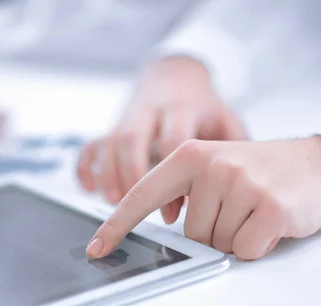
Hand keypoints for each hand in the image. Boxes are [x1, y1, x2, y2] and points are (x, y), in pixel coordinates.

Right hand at [77, 56, 246, 209]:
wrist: (175, 76)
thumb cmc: (204, 109)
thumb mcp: (226, 123)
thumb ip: (233, 153)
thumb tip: (234, 198)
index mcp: (182, 108)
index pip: (173, 144)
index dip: (173, 181)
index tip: (176, 213)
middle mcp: (151, 109)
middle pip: (133, 138)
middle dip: (132, 175)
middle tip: (138, 209)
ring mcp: (127, 116)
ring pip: (110, 142)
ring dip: (108, 174)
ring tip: (115, 203)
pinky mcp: (111, 125)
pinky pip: (90, 144)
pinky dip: (85, 167)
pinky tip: (90, 189)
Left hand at [86, 136, 320, 260]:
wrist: (316, 163)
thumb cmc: (256, 171)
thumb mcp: (213, 169)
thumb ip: (183, 194)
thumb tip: (159, 233)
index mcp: (189, 154)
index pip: (142, 195)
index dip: (117, 225)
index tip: (96, 248)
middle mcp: (212, 165)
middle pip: (189, 234)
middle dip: (213, 232)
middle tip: (238, 208)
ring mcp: (242, 183)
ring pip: (216, 244)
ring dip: (236, 237)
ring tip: (255, 210)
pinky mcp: (270, 206)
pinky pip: (245, 250)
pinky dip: (257, 245)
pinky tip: (271, 221)